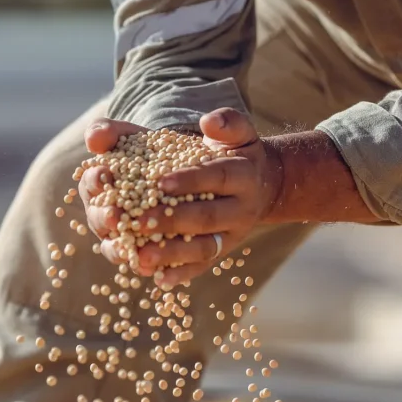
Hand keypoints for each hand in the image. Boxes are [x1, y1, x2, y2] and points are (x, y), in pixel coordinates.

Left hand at [79, 108, 283, 286]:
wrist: (264, 184)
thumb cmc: (234, 153)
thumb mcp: (236, 132)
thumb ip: (225, 122)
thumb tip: (209, 121)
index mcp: (243, 173)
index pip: (216, 176)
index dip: (190, 180)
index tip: (159, 182)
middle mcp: (241, 208)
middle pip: (206, 216)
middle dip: (172, 220)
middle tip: (137, 221)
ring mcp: (233, 234)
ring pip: (204, 248)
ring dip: (172, 254)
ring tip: (141, 256)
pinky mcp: (224, 251)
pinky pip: (203, 266)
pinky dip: (182, 274)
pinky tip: (158, 279)